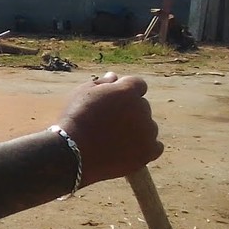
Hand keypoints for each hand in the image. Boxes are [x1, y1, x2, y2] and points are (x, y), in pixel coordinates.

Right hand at [54, 72, 162, 186]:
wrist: (72, 151)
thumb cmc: (74, 119)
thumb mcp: (82, 93)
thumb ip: (102, 83)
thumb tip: (114, 77)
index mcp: (127, 90)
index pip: (138, 85)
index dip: (126, 92)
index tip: (113, 102)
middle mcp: (142, 108)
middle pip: (142, 106)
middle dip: (129, 112)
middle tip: (108, 123)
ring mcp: (148, 131)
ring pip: (148, 127)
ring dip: (137, 130)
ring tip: (113, 140)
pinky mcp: (148, 152)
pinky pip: (156, 147)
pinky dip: (145, 147)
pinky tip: (129, 150)